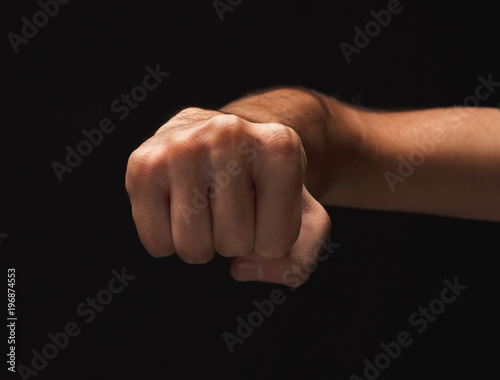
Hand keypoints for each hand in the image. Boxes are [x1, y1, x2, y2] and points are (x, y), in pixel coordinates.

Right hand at [125, 107, 330, 285]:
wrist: (220, 140)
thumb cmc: (263, 184)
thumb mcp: (303, 217)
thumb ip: (298, 260)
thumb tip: (242, 268)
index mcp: (279, 147)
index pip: (277, 242)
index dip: (272, 241)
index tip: (266, 209)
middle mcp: (229, 136)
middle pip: (233, 243)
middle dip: (236, 240)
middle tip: (233, 206)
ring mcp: (181, 147)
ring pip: (193, 247)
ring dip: (203, 243)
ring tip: (207, 206)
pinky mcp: (143, 164)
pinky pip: (157, 243)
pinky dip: (170, 240)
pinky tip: (180, 207)